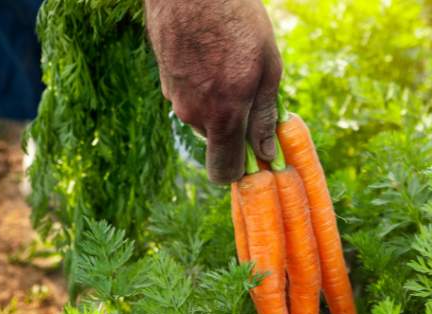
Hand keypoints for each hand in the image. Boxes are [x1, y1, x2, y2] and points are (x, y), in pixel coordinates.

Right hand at [145, 0, 281, 183]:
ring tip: (233, 63)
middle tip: (253, 90)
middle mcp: (192, 114)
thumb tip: (266, 154)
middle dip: (236, 126)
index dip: (240, 172)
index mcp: (222, 116)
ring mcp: (173, 96)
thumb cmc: (237, 23)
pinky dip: (204, 86)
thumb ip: (264, 116)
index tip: (256, 157)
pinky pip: (191, 96)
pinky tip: (213, 55)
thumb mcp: (268, 69)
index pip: (223, 172)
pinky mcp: (163, 80)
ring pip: (204, 115)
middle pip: (218, 140)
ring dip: (221, 102)